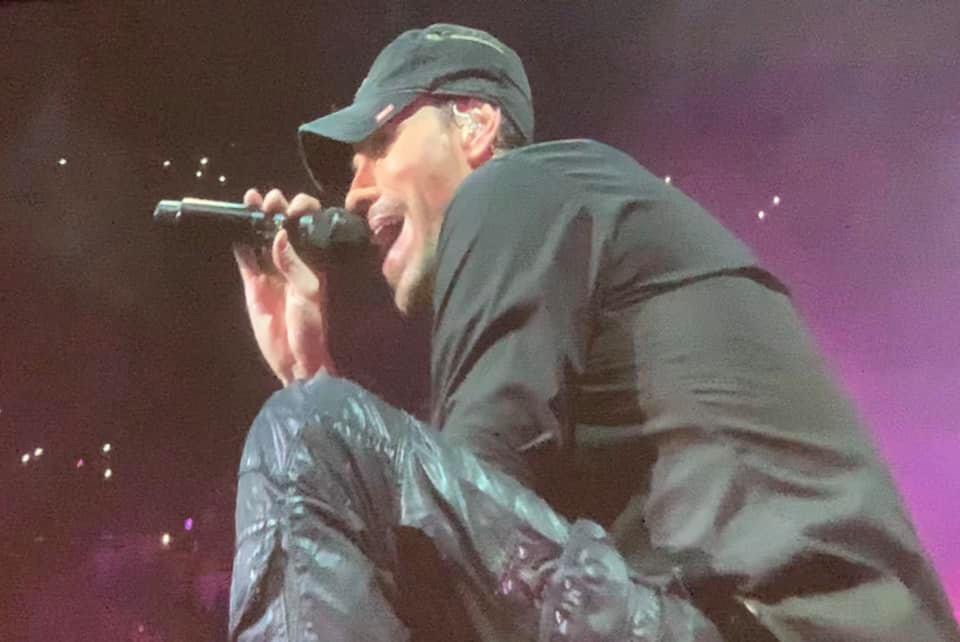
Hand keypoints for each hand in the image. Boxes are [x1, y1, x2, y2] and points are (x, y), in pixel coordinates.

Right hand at [233, 188, 336, 384]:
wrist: (296, 357)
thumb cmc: (311, 325)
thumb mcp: (307, 291)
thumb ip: (292, 263)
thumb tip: (279, 234)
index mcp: (313, 260)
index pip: (309, 227)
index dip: (303, 212)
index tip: (293, 208)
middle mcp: (292, 261)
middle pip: (283, 227)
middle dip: (278, 208)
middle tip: (270, 200)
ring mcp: (271, 271)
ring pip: (261, 237)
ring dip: (256, 218)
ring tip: (250, 200)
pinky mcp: (254, 283)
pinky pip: (245, 259)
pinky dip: (240, 243)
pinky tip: (235, 227)